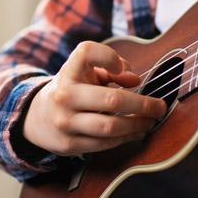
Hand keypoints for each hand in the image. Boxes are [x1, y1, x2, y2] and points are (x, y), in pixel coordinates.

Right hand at [22, 41, 166, 156]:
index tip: (125, 70)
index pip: (88, 52)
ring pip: (110, 127)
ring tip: (151, 121)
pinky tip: (136, 132)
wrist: (37, 117)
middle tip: (160, 106)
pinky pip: (104, 143)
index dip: (110, 57)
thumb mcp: (84, 70)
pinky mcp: (69, 145)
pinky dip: (124, 138)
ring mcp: (65, 122)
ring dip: (137, 124)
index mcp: (68, 71)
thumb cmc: (72, 87)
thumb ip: (111, 68)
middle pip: (112, 100)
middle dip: (142, 104)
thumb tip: (135, 80)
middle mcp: (65, 95)